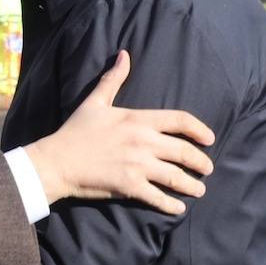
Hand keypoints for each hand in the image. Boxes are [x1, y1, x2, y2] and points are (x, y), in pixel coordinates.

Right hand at [24, 50, 215, 214]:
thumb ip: (113, 79)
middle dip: (201, 162)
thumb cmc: (75, 131)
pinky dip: (172, 206)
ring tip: (199, 190)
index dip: (200, 130)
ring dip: (192, 186)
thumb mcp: (95, 101)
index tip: (209, 139)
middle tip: (208, 169)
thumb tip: (124, 55)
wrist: (56, 161)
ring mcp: (138, 166)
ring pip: (176, 177)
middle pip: (184, 152)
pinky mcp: (130, 187)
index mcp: (138, 119)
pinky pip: (159, 198)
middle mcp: (143, 142)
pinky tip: (178, 209)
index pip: (181, 120)